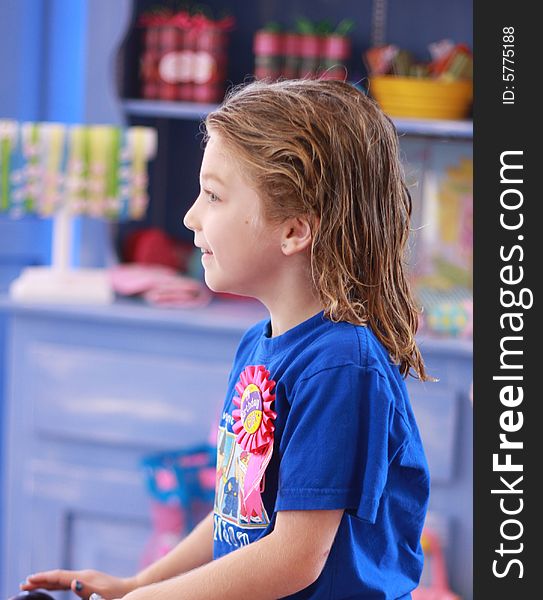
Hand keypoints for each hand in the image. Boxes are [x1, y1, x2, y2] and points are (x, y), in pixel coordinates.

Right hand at [20, 569, 136, 598]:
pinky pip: (68, 581)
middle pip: (57, 576)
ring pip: (62, 578)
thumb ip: (86, 590)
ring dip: (47, 580)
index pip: (58, 576)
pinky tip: (54, 586)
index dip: (42, 578)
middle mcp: (83, 575)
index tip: (28, 580)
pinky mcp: (90, 580)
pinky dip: (57, 583)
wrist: (130, 589)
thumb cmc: (116, 595)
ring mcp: (86, 577)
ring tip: (33, 584)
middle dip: (41, 579)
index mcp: (83, 578)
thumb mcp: (101, 595)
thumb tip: (72, 583)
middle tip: (23, 584)